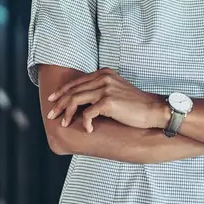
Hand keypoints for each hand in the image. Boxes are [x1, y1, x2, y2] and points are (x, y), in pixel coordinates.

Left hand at [46, 68, 167, 131]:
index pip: (77, 82)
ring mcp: (106, 89)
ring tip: (64, 123)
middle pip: (73, 90)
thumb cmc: (134, 104)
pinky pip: (88, 113)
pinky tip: (88, 129)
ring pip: (76, 100)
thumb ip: (101, 88)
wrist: (152, 109)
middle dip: (59, 103)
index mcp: (104, 73)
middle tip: (51, 115)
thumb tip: (81, 99)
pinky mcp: (109, 101)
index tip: (53, 100)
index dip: (62, 92)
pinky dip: (85, 122)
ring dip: (67, 113)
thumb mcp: (116, 89)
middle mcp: (103, 78)